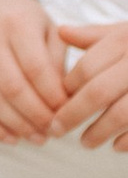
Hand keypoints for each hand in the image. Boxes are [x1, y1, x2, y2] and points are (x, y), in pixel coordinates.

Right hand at [0, 0, 71, 143]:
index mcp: (16, 24)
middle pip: (13, 88)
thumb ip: (58, 59)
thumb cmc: (21, 17)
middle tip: (54, 130)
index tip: (67, 111)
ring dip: (17, 125)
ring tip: (37, 137)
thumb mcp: (47, 27)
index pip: (36, 69)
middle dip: (37, 116)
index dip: (53, 96)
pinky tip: (10, 137)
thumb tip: (63, 99)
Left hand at [53, 23, 127, 150]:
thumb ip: (96, 36)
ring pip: (120, 114)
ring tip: (86, 142)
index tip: (57, 101)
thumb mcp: (127, 32)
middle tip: (57, 129)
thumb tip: (62, 32)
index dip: (67, 88)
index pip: (87, 68)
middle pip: (97, 92)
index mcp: (127, 41)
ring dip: (98, 132)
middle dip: (72, 114)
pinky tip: (115, 145)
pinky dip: (127, 141)